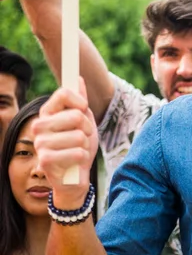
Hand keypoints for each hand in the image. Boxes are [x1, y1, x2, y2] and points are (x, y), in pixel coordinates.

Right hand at [33, 77, 97, 207]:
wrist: (76, 176)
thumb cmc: (79, 146)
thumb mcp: (84, 122)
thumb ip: (80, 101)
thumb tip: (77, 78)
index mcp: (47, 113)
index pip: (63, 93)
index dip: (80, 101)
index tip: (84, 109)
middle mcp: (39, 126)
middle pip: (76, 115)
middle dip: (88, 128)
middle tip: (83, 137)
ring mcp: (40, 143)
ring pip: (79, 135)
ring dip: (86, 145)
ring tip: (79, 150)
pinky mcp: (45, 160)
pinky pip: (78, 152)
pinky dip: (83, 157)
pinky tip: (75, 162)